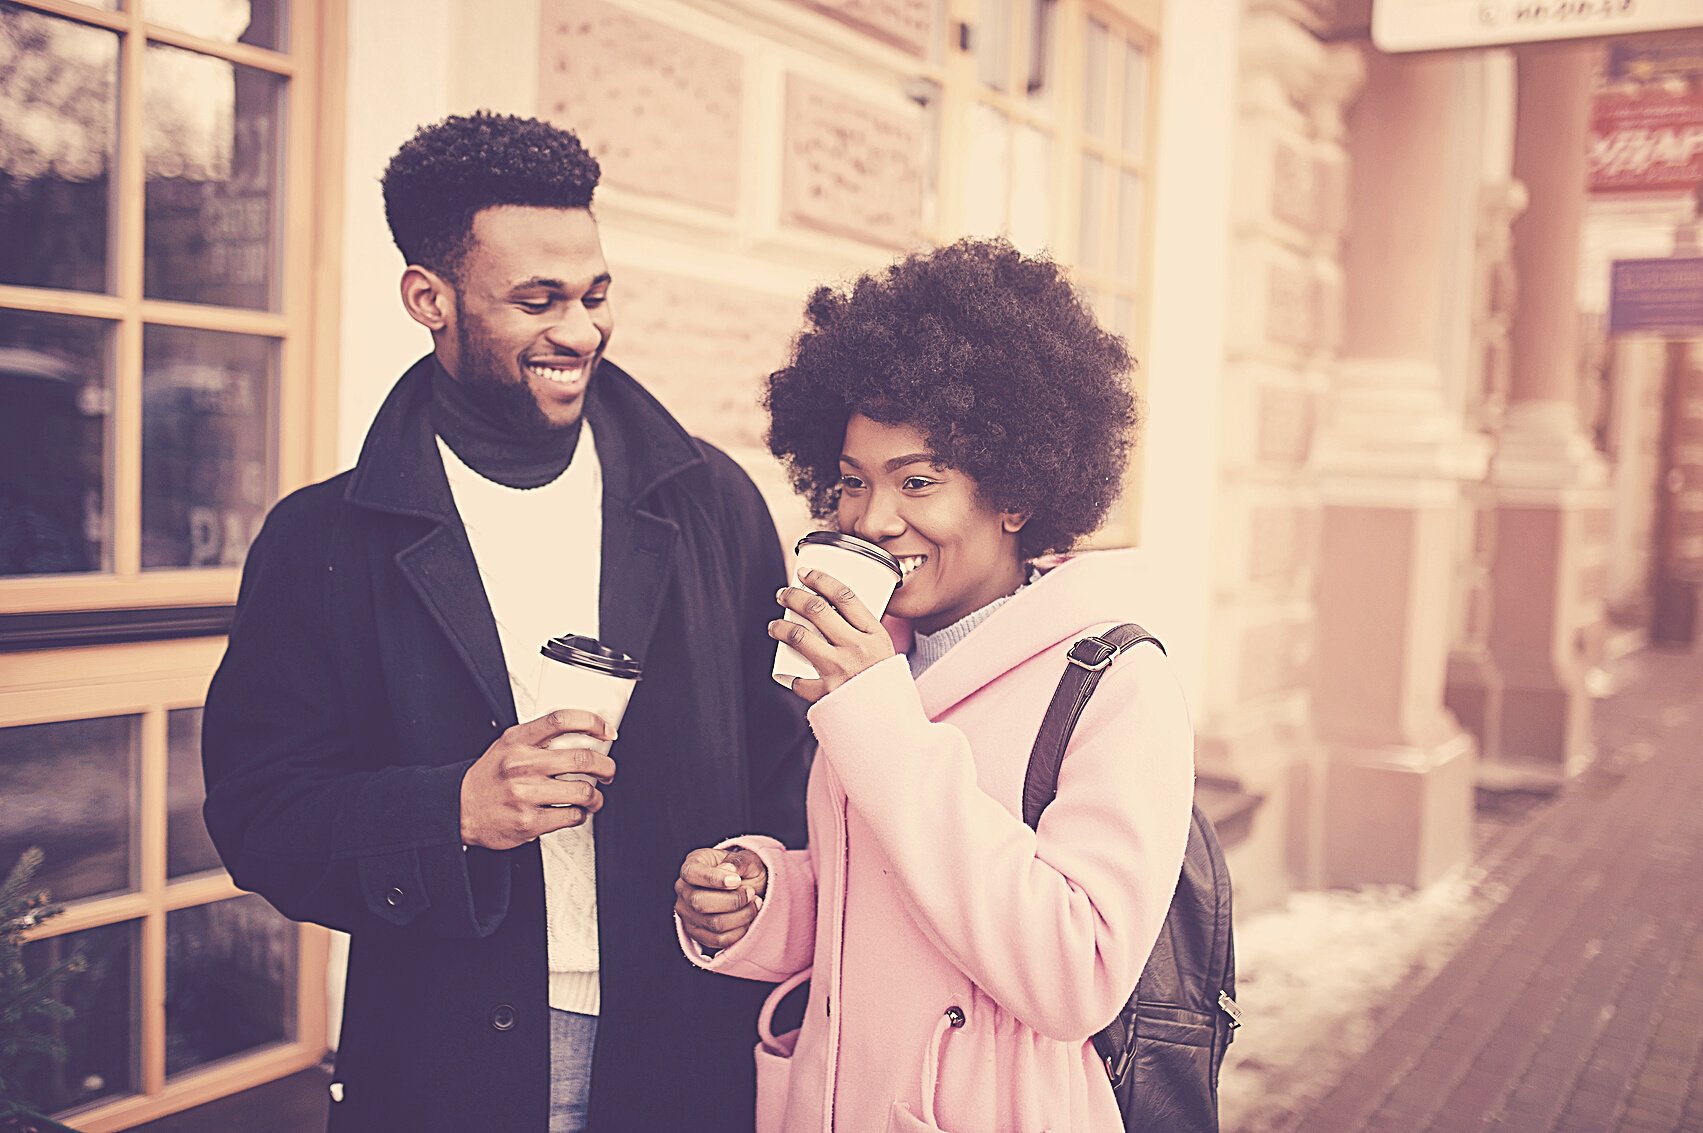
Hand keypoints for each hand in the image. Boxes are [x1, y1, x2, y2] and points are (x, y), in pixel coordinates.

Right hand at [460, 710, 616, 849]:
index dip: (592, 723)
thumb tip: (584, 733)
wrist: (459, 808)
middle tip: (608, 771)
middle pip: (582, 758)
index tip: (607, 732)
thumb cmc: (489, 777)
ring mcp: (526, 794)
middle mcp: (522, 765)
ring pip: (583, 791)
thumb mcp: (508, 745)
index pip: (562, 720)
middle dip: (606, 766)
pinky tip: (575, 811)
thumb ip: (540, 738)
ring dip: (596, 796)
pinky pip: (572, 816)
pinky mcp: (529, 822)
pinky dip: (581, 815)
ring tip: (593, 796)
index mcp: (518, 741)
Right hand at [675, 846, 767, 953]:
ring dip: (740, 916)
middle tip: (751, 893)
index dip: (714, 879)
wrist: (746, 889)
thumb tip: (729, 870)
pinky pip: (718, 940)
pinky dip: (738, 931)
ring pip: (712, 923)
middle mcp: (684, 890)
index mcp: (692, 865)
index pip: (692, 874)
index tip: (737, 881)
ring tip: (754, 904)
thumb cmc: (744, 871)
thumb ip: (739, 861)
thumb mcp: (747, 859)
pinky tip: (748, 919)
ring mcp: (687, 914)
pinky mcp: (697, 933)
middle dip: (733, 900)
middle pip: (699, 903)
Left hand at [769, 568, 894, 702]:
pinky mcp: (826, 694)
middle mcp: (857, 649)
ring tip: (775, 625)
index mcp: (875, 635)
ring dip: (780, 627)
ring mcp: (839, 670)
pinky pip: (799, 681)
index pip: (845, 595)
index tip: (806, 573)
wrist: (890, 723)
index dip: (821, 579)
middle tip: (784, 594)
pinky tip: (789, 674)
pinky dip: (792, 678)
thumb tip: (833, 611)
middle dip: (793, 596)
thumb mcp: (884, 651)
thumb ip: (862, 633)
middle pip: (816, 610)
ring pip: (799, 637)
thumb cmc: (885, 684)